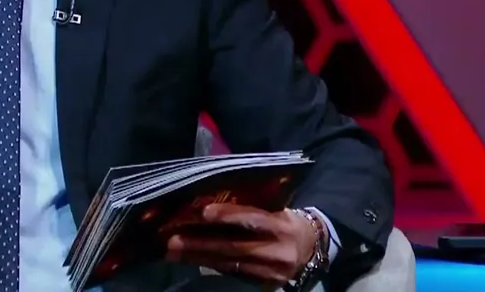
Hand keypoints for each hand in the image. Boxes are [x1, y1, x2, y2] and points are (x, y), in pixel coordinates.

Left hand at [165, 203, 319, 287]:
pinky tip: (191, 260)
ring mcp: (270, 271)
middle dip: (200, 244)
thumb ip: (252, 206)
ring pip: (228, 264)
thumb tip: (211, 200)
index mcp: (281, 225)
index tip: (203, 212)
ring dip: (197, 258)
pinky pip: (232, 274)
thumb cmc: (286, 220)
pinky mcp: (264, 283)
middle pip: (233, 247)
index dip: (228, 215)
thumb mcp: (277, 208)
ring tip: (173, 252)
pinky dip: (210, 266)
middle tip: (172, 240)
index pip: (252, 219)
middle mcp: (277, 250)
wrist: (312, 249)